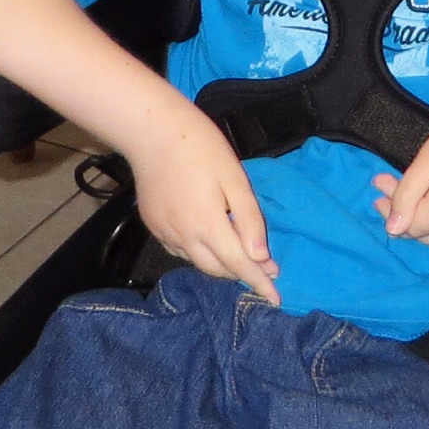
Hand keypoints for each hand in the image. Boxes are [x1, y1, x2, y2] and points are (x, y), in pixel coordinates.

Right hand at [131, 106, 279, 302]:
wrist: (152, 131)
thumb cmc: (201, 147)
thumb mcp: (234, 178)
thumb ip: (248, 219)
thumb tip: (260, 257)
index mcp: (207, 225)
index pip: (239, 264)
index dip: (259, 282)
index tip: (275, 298)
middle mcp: (183, 236)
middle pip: (217, 269)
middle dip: (241, 273)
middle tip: (264, 265)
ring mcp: (164, 232)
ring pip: (197, 262)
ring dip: (220, 264)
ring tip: (238, 253)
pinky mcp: (152, 225)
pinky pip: (179, 250)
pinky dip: (197, 252)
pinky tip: (206, 239)